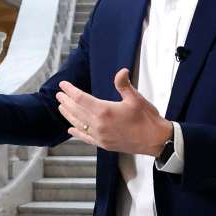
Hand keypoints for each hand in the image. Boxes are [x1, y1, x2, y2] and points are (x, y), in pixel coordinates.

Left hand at [56, 68, 172, 155]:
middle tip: (59, 94)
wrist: (157, 140)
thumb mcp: (136, 98)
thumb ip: (124, 85)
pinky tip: (71, 130)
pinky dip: (77, 133)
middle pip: (76, 111)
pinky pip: (86, 138)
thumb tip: (121, 71)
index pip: (81, 98)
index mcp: (105, 111)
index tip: (64, 85)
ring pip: (78, 124)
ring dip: (68, 115)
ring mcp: (101, 136)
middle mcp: (99, 125)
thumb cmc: (147, 119)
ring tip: (61, 107)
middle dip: (66, 101)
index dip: (70, 91)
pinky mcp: (104, 144)